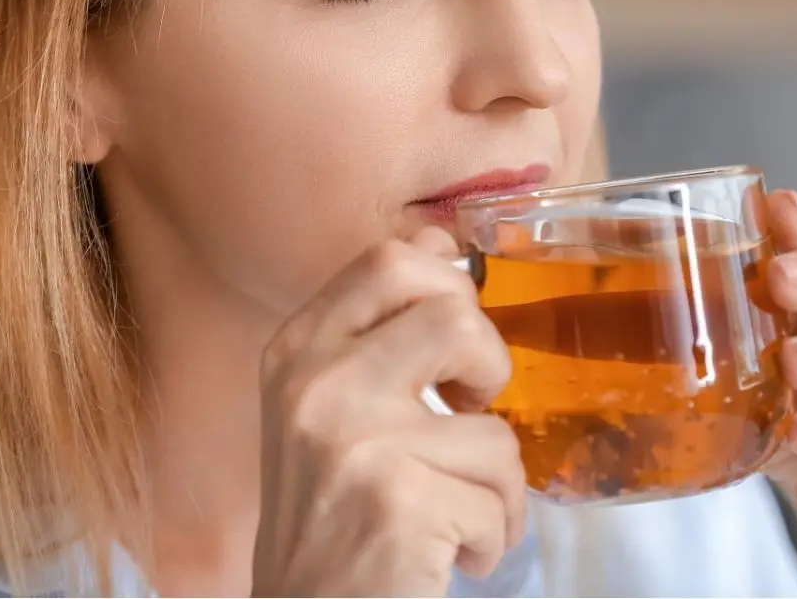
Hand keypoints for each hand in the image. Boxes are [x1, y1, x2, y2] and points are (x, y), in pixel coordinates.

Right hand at [252, 227, 524, 597]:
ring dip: (499, 485)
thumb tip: (440, 241)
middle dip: (489, 367)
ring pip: (495, 428)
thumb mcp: (324, 404)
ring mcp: (355, 440)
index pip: (390, 259)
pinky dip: (493, 537)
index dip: (447, 283)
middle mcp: (317, 382)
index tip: (452, 341)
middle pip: (455, 314)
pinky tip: (455, 555)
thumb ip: (375, 328)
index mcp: (298, 349)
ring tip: (462, 512)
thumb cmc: (328, 510)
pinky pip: (499, 501)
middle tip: (473, 412)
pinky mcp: (398, 501)